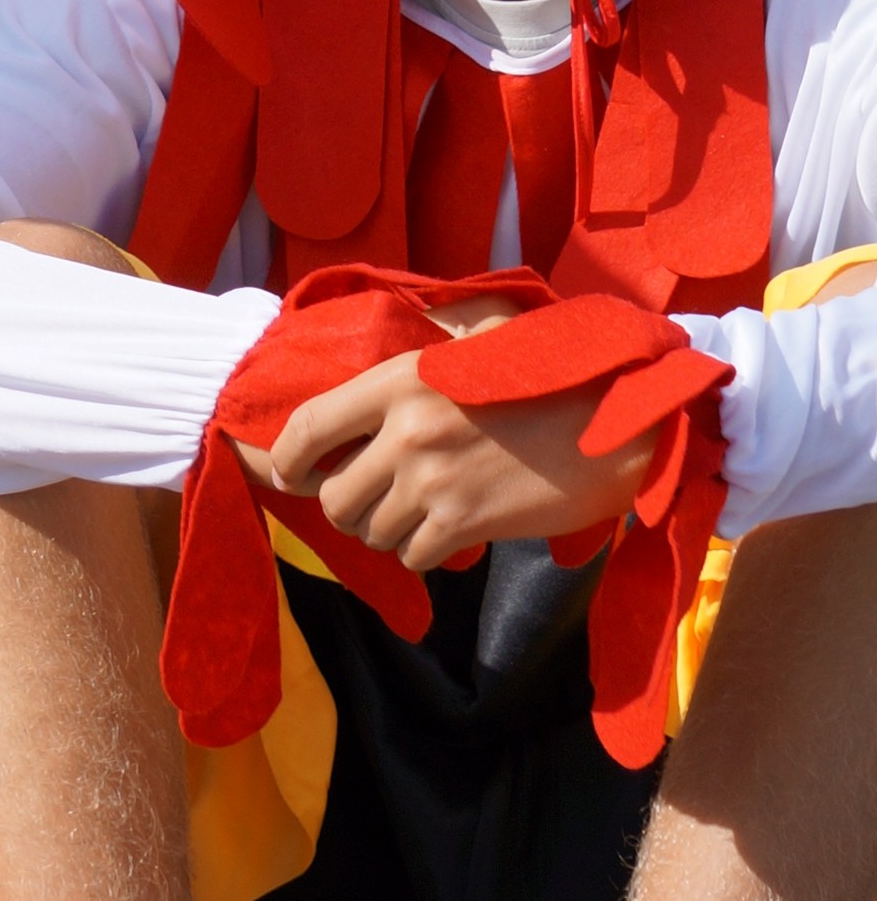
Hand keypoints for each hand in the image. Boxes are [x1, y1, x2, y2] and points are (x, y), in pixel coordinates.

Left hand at [259, 323, 657, 572]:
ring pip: (370, 531)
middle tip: (373, 500)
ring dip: (388, 530)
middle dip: (346, 507)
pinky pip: (413, 555)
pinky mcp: (464, 523)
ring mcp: (432, 480)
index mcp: (399, 378)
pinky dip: (424, 551)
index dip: (285, 459)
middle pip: (333, 496)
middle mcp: (405, 429)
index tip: (288, 473)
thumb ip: (424, 349)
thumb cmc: (549, 379)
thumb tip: (379, 375)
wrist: (615, 423)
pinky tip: (450, 530)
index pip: (307, 425)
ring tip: (421, 511)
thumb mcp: (476, 345)